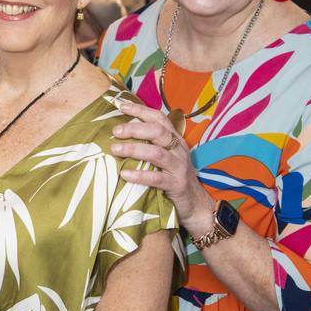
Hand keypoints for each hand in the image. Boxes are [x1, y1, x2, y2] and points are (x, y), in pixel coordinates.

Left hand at [111, 102, 213, 236]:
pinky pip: (157, 178)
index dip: (141, 110)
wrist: (195, 204)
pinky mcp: (177, 185)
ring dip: (134, 149)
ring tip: (115, 149)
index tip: (121, 106)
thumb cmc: (173, 177)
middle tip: (115, 131)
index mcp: (175, 139)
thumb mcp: (166, 156)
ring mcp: (179, 167)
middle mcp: (178, 149)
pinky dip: (140, 175)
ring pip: (157, 153)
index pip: (159, 118)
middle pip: (158, 132)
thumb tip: (122, 132)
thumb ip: (150, 144)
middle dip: (135, 128)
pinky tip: (125, 175)